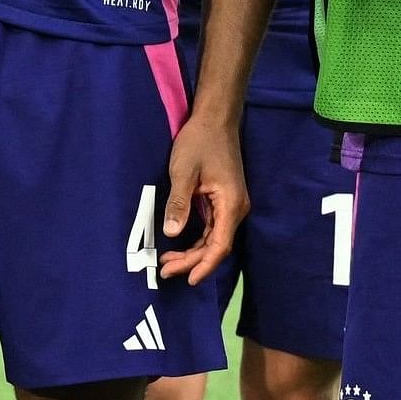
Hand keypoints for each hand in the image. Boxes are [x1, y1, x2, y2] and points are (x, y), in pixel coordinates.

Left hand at [160, 112, 248, 285]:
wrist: (214, 120)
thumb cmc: (199, 142)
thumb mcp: (184, 172)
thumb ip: (179, 203)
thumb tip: (173, 234)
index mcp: (231, 204)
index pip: (220, 245)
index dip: (204, 265)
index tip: (188, 279)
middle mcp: (235, 209)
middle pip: (216, 246)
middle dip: (192, 261)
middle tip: (165, 271)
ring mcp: (230, 205)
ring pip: (213, 238)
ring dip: (193, 253)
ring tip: (168, 263)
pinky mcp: (222, 200)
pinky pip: (211, 228)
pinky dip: (196, 240)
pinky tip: (180, 245)